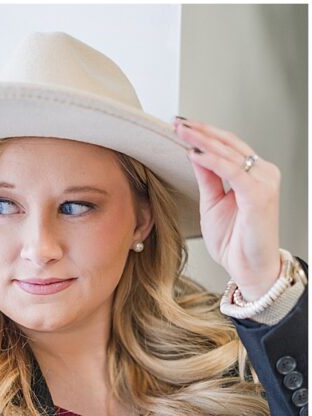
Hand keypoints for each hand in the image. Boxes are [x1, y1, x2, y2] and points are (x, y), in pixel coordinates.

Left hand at [173, 117, 282, 299]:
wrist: (249, 268)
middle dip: (201, 131)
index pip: (227, 146)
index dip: (203, 134)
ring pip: (230, 153)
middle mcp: (261, 174)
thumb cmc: (235, 241)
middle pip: (229, 143)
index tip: (180, 126)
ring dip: (203, 141)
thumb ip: (207, 178)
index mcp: (252, 175)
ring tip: (182, 132)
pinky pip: (233, 172)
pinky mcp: (259, 196)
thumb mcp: (212, 203)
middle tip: (177, 122)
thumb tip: (194, 154)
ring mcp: (263, 183)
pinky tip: (194, 154)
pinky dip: (212, 161)